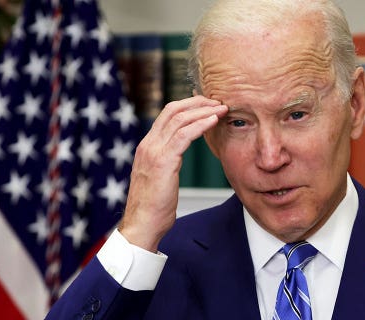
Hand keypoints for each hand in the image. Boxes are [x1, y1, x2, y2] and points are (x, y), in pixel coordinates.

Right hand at [119, 96, 227, 251]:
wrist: (143, 224)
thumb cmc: (154, 206)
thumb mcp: (159, 177)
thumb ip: (166, 161)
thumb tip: (177, 155)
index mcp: (147, 146)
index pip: (167, 114)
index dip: (188, 105)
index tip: (207, 104)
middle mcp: (148, 144)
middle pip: (172, 110)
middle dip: (197, 102)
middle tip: (217, 101)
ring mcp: (153, 151)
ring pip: (180, 119)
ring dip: (203, 111)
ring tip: (221, 108)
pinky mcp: (163, 161)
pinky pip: (184, 135)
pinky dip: (201, 124)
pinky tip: (214, 120)